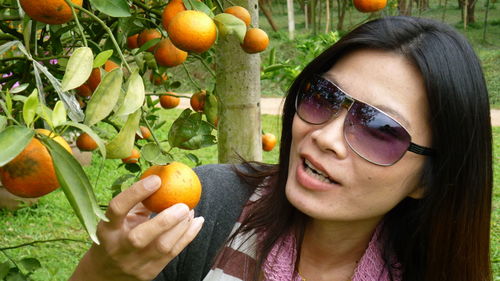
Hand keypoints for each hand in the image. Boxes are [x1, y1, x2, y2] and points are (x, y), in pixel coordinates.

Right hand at [69, 175, 204, 280]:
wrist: (105, 274)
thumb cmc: (115, 237)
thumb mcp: (117, 221)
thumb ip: (136, 204)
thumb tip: (161, 179)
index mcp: (107, 229)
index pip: (118, 209)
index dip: (136, 192)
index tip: (157, 179)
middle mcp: (118, 248)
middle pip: (140, 236)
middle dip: (165, 220)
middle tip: (183, 204)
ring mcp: (134, 263)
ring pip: (162, 247)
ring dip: (181, 227)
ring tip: (190, 210)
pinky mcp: (149, 272)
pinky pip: (173, 253)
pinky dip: (188, 236)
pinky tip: (197, 222)